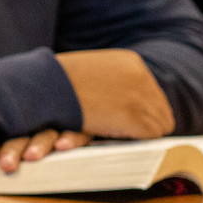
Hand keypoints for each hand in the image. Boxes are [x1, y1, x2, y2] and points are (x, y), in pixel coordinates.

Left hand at [0, 128, 91, 174]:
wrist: (89, 133)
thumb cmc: (46, 165)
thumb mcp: (25, 176)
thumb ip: (8, 188)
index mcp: (12, 147)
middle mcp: (31, 137)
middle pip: (16, 141)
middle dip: (9, 152)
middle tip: (6, 166)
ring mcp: (56, 133)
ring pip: (44, 136)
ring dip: (37, 145)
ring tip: (32, 157)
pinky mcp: (81, 132)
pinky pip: (76, 133)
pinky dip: (70, 138)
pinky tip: (64, 146)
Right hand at [56, 48, 175, 140]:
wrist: (42, 86)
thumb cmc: (56, 82)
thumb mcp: (89, 72)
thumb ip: (109, 82)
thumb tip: (120, 99)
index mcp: (131, 62)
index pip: (152, 92)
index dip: (138, 108)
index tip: (122, 117)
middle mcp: (141, 76)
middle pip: (161, 109)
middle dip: (144, 121)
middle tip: (123, 129)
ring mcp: (138, 96)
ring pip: (159, 124)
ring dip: (140, 131)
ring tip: (117, 133)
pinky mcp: (133, 117)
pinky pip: (151, 135)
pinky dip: (137, 139)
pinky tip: (116, 136)